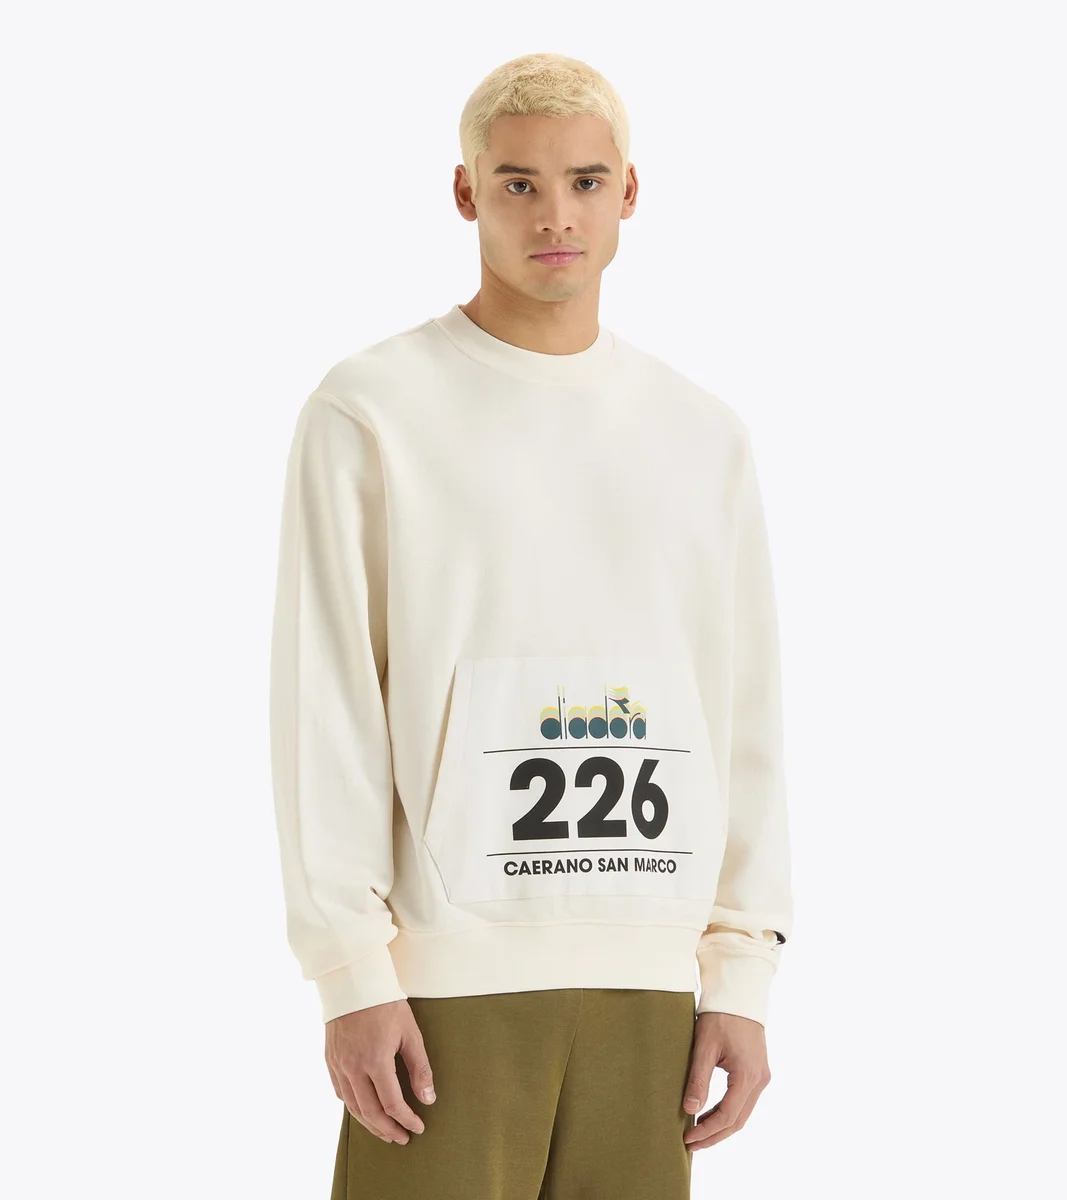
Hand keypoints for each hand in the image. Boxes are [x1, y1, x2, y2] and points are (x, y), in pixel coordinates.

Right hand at [325, 999, 435, 1144]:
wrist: (354, 982)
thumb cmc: (386, 1004)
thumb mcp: (410, 1033)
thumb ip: (419, 1067)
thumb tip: (428, 1099)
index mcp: (376, 1061)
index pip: (392, 1104)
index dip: (406, 1120)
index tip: (418, 1127)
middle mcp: (353, 1067)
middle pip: (370, 1112)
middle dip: (388, 1130)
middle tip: (402, 1138)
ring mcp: (339, 1065)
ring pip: (353, 1107)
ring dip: (370, 1124)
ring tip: (385, 1132)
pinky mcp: (330, 1060)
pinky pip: (340, 1093)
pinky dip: (353, 1107)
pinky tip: (364, 1110)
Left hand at [681, 1012, 770, 1150]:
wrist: (739, 995)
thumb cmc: (720, 1016)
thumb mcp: (705, 1046)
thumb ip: (698, 1078)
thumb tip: (690, 1109)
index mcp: (748, 1075)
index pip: (728, 1115)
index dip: (708, 1130)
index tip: (688, 1138)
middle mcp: (759, 1080)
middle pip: (738, 1120)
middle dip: (714, 1135)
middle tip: (691, 1145)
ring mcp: (761, 1077)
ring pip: (742, 1113)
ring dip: (721, 1126)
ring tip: (697, 1133)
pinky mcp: (757, 1072)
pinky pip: (743, 1101)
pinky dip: (727, 1112)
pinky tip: (709, 1114)